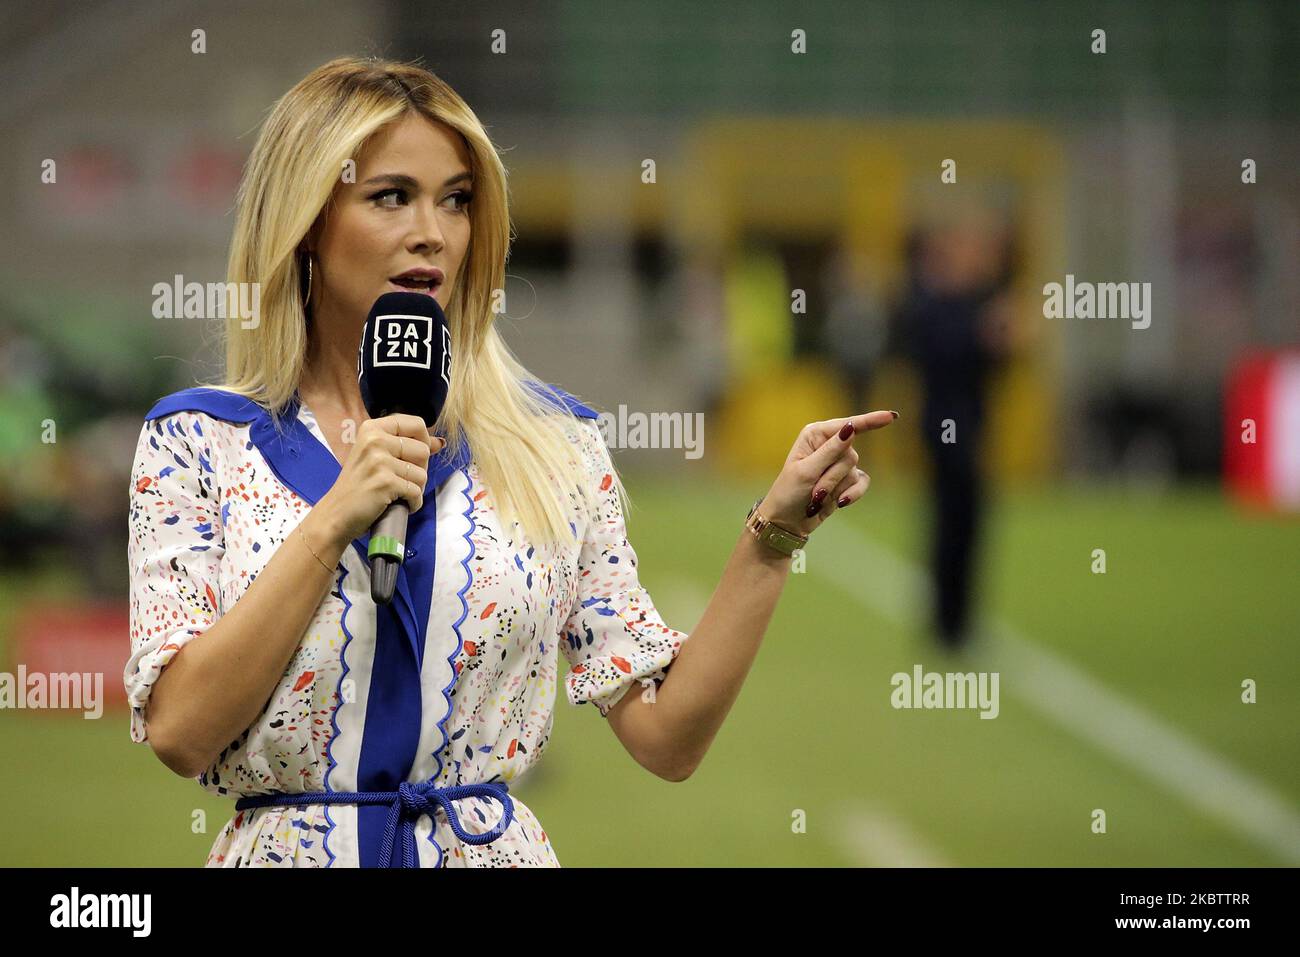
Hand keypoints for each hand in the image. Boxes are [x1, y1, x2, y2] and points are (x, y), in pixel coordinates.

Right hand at [315, 414, 445, 546]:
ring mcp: (379, 461)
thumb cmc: (359, 486)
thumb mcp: (377, 456)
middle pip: (423, 450)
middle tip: (402, 480)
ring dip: (415, 489)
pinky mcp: (385, 482)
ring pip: (422, 474)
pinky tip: (399, 504)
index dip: (424, 441)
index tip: (414, 457)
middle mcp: (375, 440)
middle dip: (420, 470)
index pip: (417, 424)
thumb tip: (439, 442)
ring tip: (398, 493)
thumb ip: (408, 446)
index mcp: (372, 428)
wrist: (337, 513)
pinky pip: (416, 492)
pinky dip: (413, 503)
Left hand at [758, 410, 897, 537]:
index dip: (871, 421)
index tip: (891, 416)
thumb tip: (851, 428)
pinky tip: (840, 502)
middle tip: (814, 490)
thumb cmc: (789, 493)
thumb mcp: (806, 471)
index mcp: (815, 434)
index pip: (848, 426)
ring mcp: (838, 463)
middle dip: (833, 476)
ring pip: (854, 471)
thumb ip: (830, 450)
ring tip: (816, 498)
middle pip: (850, 455)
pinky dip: (852, 494)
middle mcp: (829, 444)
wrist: (788, 521)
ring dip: (835, 488)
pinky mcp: (847, 480)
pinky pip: (862, 483)